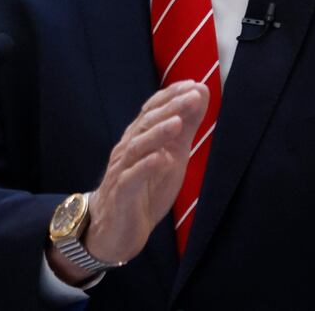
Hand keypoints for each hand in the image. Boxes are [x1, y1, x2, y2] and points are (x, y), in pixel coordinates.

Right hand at [47, 81, 206, 282]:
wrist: (114, 230)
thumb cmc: (143, 188)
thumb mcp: (171, 155)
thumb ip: (185, 129)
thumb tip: (200, 96)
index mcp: (139, 137)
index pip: (153, 109)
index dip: (172, 95)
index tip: (194, 85)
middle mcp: (128, 148)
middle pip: (147, 122)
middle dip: (171, 107)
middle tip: (193, 96)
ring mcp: (122, 170)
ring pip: (138, 146)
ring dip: (158, 133)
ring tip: (178, 122)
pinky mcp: (122, 194)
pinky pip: (131, 178)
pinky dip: (146, 166)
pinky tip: (161, 159)